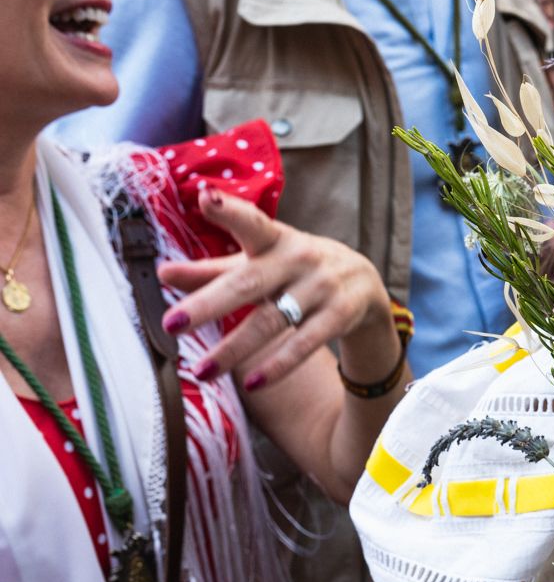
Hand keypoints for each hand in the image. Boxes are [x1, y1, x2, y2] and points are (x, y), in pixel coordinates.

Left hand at [157, 188, 393, 390]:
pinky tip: (253, 383)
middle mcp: (298, 259)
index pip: (251, 222)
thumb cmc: (296, 269)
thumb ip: (211, 270)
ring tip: (202, 370)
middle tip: (172, 324)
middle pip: (249, 283)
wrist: (363, 283)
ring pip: (272, 321)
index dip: (229, 211)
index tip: (206, 198)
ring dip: (235, 348)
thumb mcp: (259, 262)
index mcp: (274, 239)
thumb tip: (162, 274)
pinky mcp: (339, 316)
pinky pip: (304, 344)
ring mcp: (321, 288)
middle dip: (209, 303)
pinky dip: (278, 365)